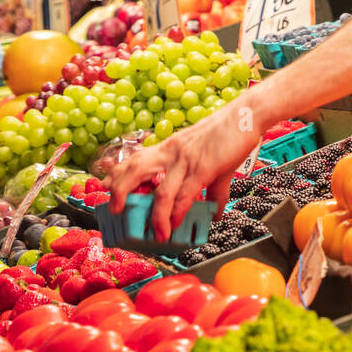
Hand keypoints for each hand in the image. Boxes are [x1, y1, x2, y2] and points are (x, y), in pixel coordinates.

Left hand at [106, 108, 261, 241]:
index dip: (118, 174)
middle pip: (136, 169)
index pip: (135, 159)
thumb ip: (211, 190)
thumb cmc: (228, 135)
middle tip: (115, 211)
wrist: (247, 115)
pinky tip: (178, 225)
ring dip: (157, 218)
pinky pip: (187, 195)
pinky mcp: (204, 168)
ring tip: (157, 236)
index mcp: (169, 148)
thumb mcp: (211, 161)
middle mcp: (172, 153)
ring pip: (162, 192)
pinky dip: (180, 213)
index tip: (105, 186)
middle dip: (121, 190)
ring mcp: (186, 161)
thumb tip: (214, 214)